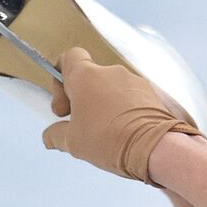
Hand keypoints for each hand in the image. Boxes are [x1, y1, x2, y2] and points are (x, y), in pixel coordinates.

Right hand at [41, 46, 205, 185]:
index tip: (63, 106)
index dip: (61, 78)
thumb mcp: (73, 142)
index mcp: (86, 76)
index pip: (69, 58)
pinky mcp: (153, 94)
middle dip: (84, 98)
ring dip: (106, 105)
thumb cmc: (110, 140)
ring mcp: (135, 81)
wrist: (157, 148)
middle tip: (83, 123)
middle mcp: (111, 72)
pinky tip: (127, 132)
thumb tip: (50, 137)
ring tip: (108, 132)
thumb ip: (57, 135)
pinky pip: (133, 98)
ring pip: (113, 88)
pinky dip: (127, 110)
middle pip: (91, 77)